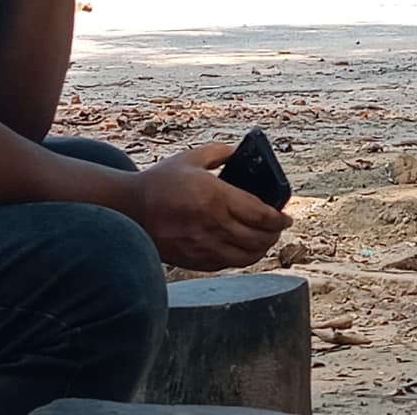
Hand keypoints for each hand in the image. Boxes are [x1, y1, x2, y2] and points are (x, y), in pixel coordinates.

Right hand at [129, 142, 291, 270]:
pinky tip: (242, 249)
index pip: (260, 214)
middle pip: (257, 238)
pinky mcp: (193, 260)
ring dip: (261, 250)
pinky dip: (240, 258)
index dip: (279, 218)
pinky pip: (226, 265)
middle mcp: (212, 224)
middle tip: (279, 228)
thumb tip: (242, 151)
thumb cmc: (161, 181)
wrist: (130, 209)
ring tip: (265, 240)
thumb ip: (221, 152)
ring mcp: (202, 246)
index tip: (287, 217)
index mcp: (215, 196)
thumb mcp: (191, 157)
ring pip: (245, 257)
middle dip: (274, 234)